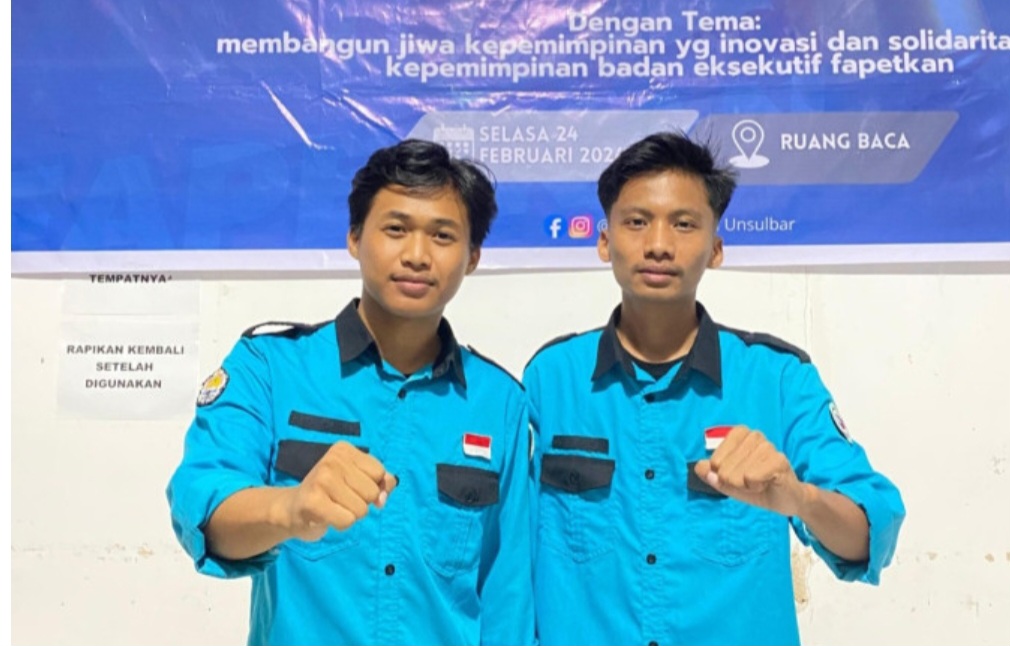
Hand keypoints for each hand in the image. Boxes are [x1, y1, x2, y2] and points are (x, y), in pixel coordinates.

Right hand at [281, 441, 396, 540]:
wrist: (292, 508)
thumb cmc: (331, 493)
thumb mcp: (358, 480)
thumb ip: (381, 483)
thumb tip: (383, 497)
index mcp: (344, 449)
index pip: (379, 473)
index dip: (372, 486)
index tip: (351, 487)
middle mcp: (332, 459)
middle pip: (372, 492)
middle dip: (361, 502)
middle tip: (339, 499)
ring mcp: (321, 479)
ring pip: (362, 509)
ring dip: (351, 514)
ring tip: (333, 507)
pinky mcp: (313, 502)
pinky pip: (348, 521)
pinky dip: (341, 524)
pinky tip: (326, 516)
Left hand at [693, 426, 811, 516]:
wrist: (786, 500)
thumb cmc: (757, 486)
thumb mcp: (728, 482)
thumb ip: (711, 474)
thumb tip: (698, 467)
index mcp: (739, 435)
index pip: (714, 460)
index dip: (723, 475)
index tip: (739, 476)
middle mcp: (754, 436)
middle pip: (724, 469)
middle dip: (735, 482)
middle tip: (751, 482)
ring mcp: (767, 446)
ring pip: (737, 475)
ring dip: (747, 485)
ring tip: (760, 482)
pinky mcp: (778, 460)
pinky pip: (751, 478)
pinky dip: (756, 487)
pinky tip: (767, 484)